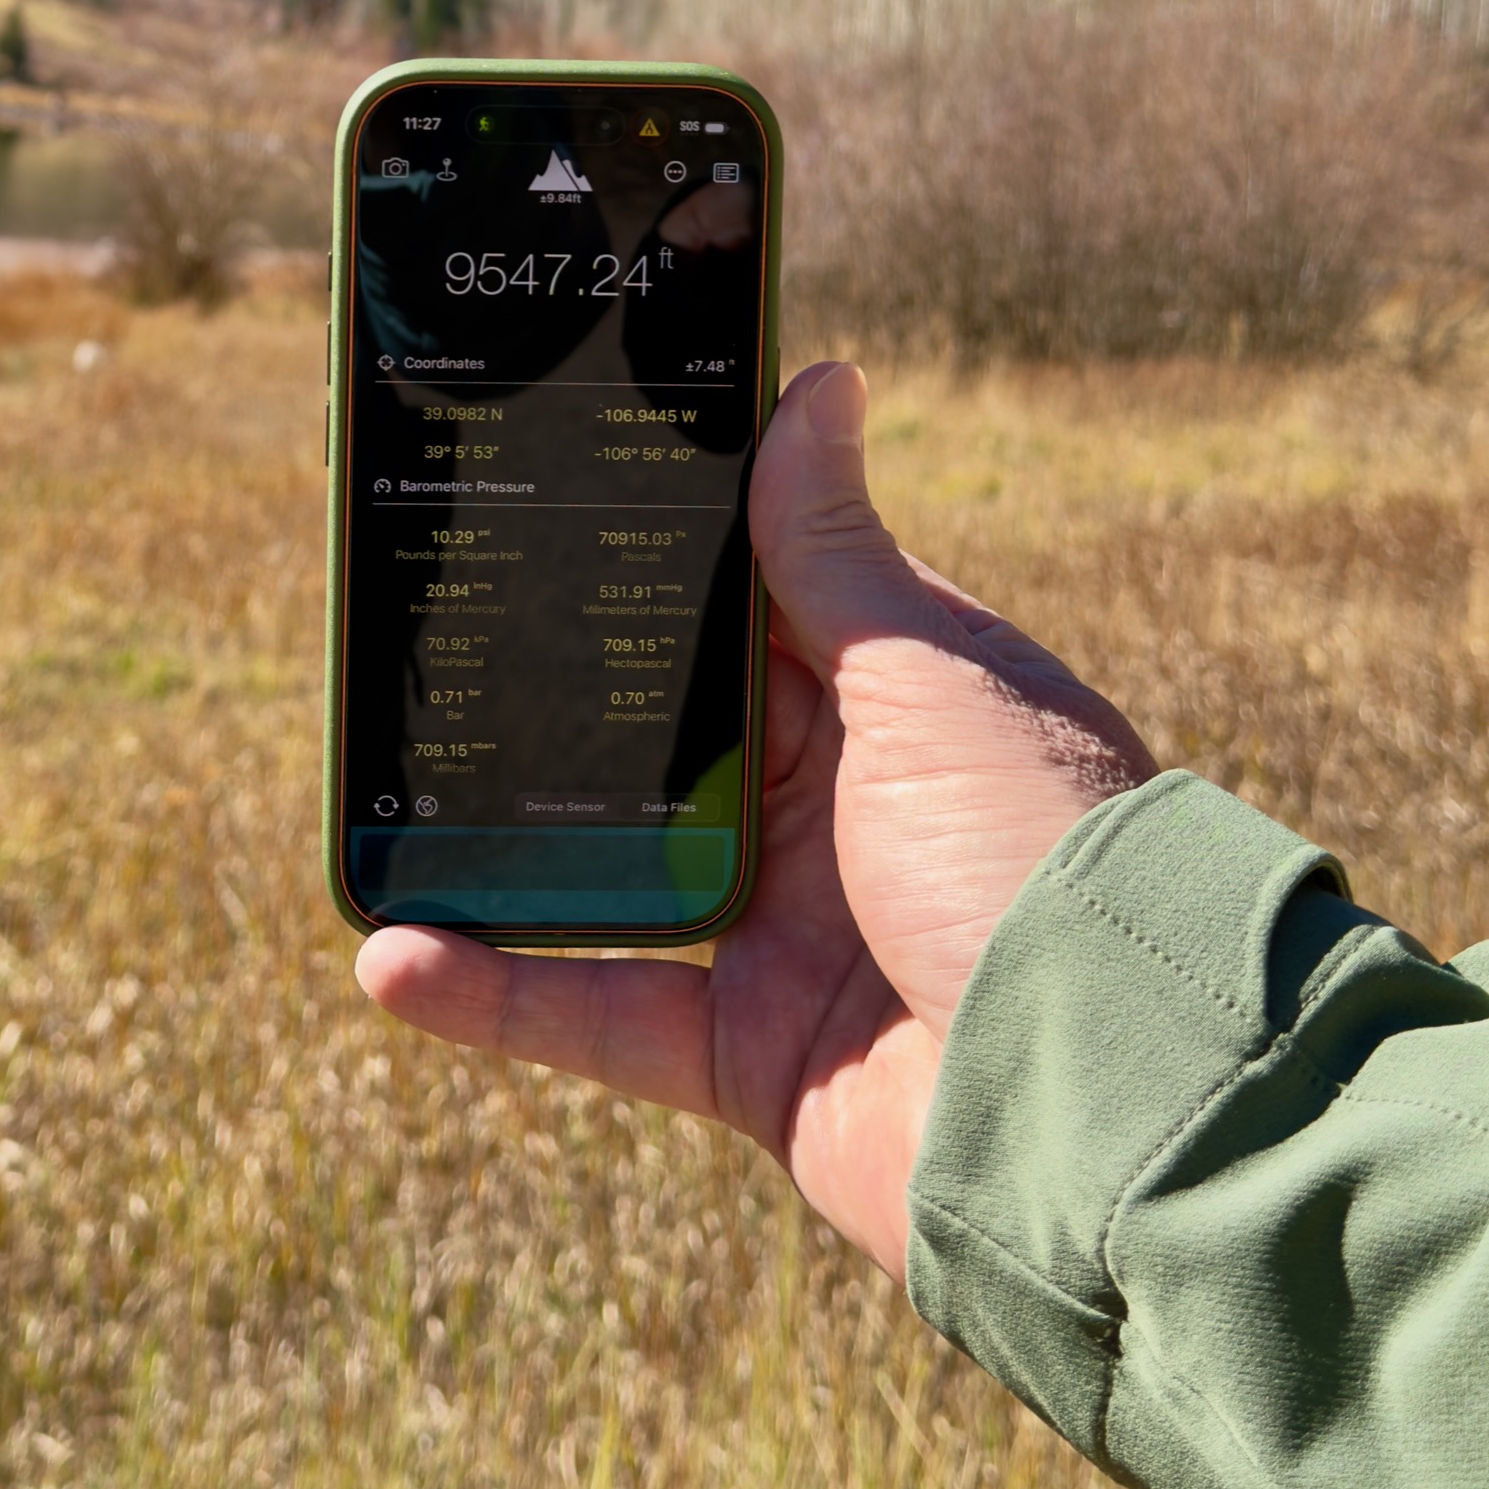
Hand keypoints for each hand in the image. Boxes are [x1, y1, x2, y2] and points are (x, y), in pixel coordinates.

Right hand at [354, 360, 1154, 1279]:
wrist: (1108, 1108)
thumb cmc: (1032, 852)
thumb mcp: (925, 675)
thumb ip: (832, 550)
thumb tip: (818, 380)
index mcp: (894, 694)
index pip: (755, 597)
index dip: (656, 548)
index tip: (544, 484)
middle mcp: (837, 803)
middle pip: (665, 727)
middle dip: (552, 687)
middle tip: (424, 618)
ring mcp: (786, 928)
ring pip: (611, 863)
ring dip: (498, 837)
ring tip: (380, 782)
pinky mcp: (746, 1053)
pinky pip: (600, 1013)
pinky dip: (497, 992)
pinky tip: (393, 954)